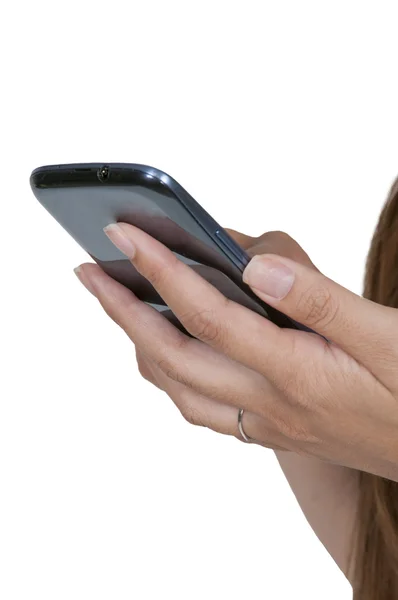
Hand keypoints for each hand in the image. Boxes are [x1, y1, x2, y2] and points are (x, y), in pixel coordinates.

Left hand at [75, 223, 397, 480]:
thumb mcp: (389, 338)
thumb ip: (319, 301)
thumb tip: (254, 266)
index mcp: (298, 375)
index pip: (208, 315)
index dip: (162, 271)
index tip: (125, 235)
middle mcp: (270, 405)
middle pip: (173, 355)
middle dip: (123, 310)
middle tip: (89, 270)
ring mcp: (266, 423)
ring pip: (179, 388)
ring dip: (140, 344)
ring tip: (119, 305)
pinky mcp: (272, 430)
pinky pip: (201, 407)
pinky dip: (171, 376)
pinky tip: (171, 352)